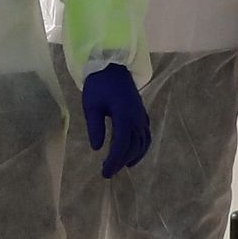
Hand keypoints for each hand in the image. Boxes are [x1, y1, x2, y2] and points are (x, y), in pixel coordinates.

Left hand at [83, 64, 151, 179]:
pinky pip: (146, 134)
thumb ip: (95, 127)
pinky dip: (141, 147)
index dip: (115, 160)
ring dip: (133, 156)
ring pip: (143, 142)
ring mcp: (141, 115)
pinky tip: (133, 153)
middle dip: (121, 161)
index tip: (105, 172)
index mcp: (124, 115)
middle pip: (134, 146)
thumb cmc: (99, 84)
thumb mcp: (91, 105)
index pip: (122, 144)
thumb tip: (97, 148)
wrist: (112, 65)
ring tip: (121, 166)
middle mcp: (137, 117)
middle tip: (108, 172)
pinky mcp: (142, 113)